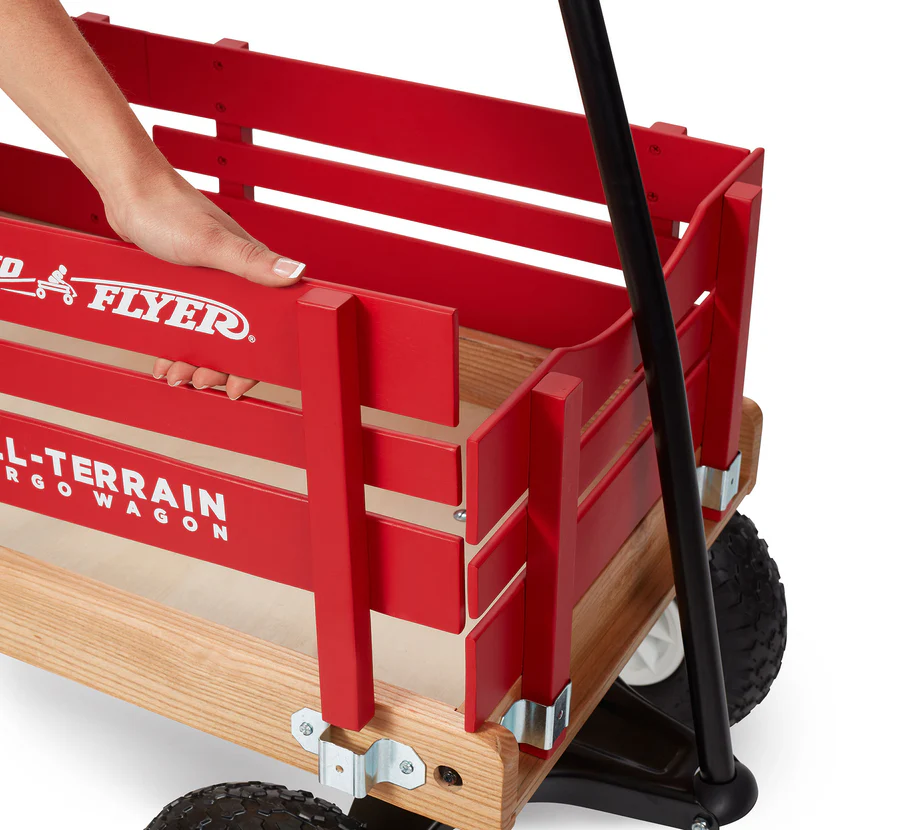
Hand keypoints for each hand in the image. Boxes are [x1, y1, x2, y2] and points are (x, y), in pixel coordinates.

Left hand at [104, 164, 303, 398]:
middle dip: (220, 366)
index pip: (268, 327)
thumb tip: (297, 273)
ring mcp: (211, 285)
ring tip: (176, 374)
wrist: (129, 191)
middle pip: (237, 338)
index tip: (239, 384)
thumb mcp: (211, 244)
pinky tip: (164, 358)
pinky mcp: (187, 285)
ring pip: (210, 334)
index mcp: (254, 273)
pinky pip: (188, 324)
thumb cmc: (168, 210)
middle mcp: (238, 281)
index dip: (256, 361)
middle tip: (199, 380)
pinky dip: (177, 345)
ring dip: (195, 359)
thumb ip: (252, 262)